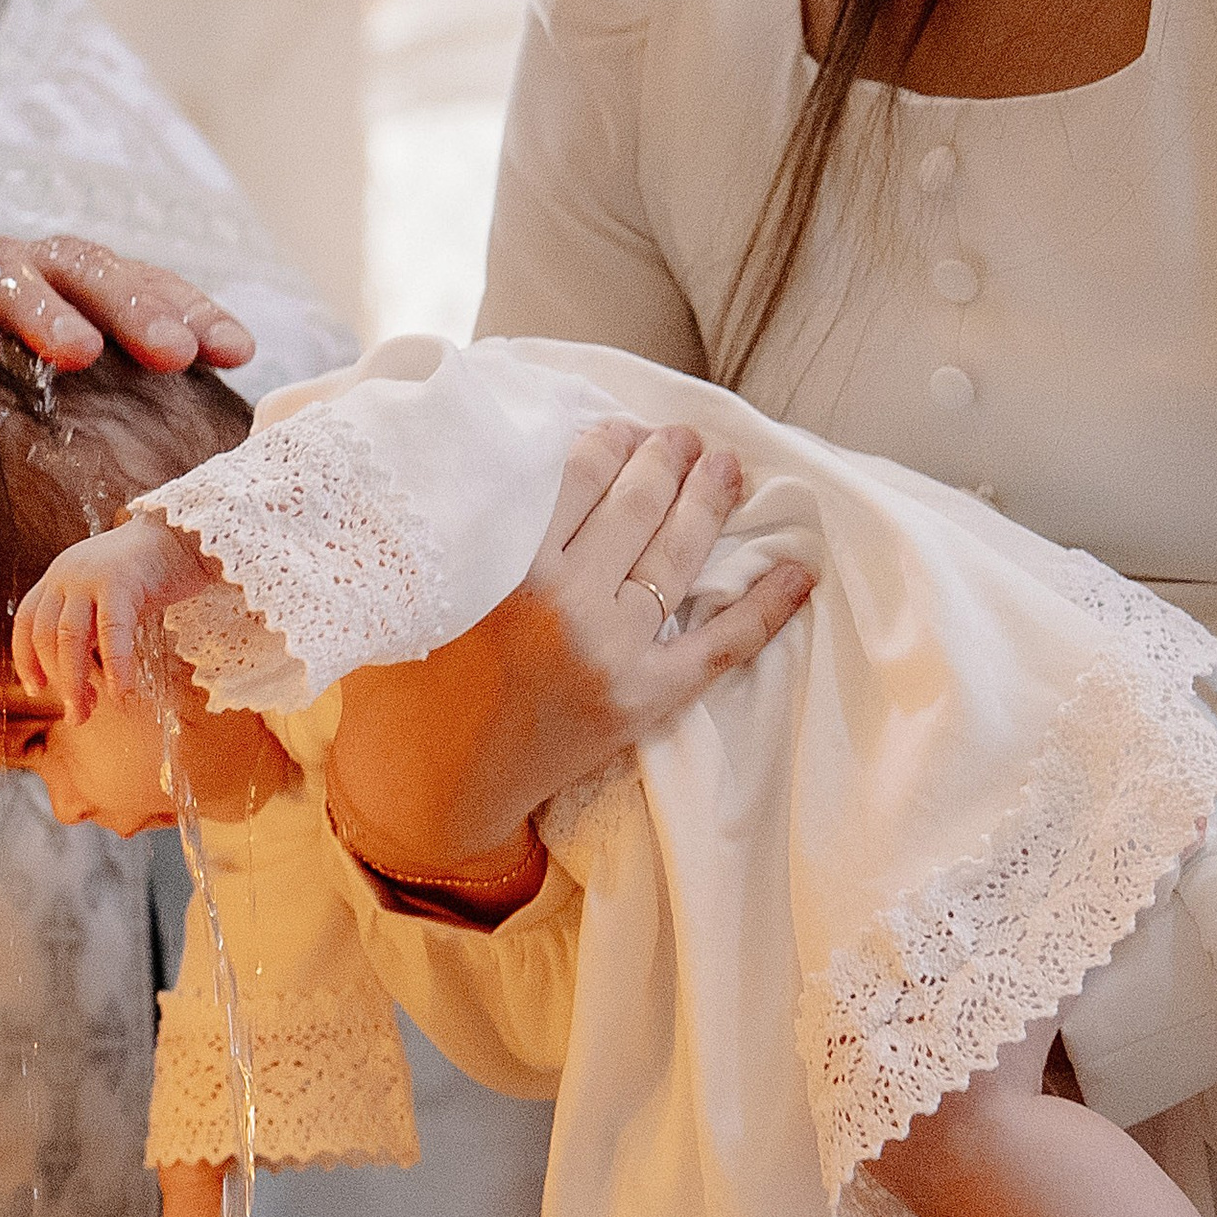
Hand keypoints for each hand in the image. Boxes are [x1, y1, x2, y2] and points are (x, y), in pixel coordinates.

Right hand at [0, 235, 255, 451]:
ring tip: (82, 351)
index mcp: (62, 291)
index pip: (137, 285)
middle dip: (132, 305)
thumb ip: (108, 419)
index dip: (188, 308)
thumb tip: (205, 474)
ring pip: (1, 277)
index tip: (236, 351)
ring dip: (45, 310)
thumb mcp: (44, 414)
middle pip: (81, 270)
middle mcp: (10, 273)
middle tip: (173, 350)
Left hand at [13, 516, 210, 721]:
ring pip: (70, 637)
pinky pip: (112, 630)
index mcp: (58, 577)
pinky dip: (115, 665)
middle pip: (46, 636)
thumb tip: (79, 677)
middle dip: (58, 681)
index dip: (26, 660)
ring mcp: (90, 575)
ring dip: (76, 680)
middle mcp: (65, 574)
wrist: (185, 534)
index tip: (36, 690)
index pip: (27, 623)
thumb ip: (88, 624)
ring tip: (87, 710)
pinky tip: (121, 691)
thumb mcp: (106, 595)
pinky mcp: (120, 580)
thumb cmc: (150, 573)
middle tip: (77, 714)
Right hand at [326, 417, 813, 886]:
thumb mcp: (421, 591)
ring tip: (727, 469)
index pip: (579, 476)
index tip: (624, 430)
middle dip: (669, 460)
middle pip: (637, 504)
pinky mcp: (643, 699)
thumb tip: (501, 457)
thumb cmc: (415, 683)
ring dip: (710, 501)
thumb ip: (461, 529)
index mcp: (506, 566)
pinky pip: (721, 645)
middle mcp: (565, 602)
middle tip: (686, 438)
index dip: (612, 441)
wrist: (435, 786)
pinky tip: (801, 572)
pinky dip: (765, 607)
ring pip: (678, 556)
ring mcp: (611, 651)